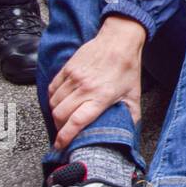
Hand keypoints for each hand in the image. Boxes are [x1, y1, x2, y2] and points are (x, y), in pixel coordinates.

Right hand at [48, 16, 145, 150]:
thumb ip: (131, 115)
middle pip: (60, 115)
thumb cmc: (127, 67)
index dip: (65, 137)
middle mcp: (85, 88)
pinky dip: (52, 99)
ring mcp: (74, 77)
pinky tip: (59, 103)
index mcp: (102, 97)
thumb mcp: (133, 94)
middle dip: (59, 127)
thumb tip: (129, 132)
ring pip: (54, 103)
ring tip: (62, 118)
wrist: (119, 40)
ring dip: (55, 114)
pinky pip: (52, 88)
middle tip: (63, 132)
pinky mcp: (67, 68)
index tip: (60, 145)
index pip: (77, 121)